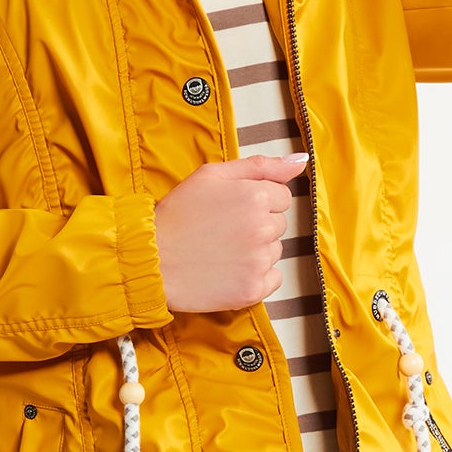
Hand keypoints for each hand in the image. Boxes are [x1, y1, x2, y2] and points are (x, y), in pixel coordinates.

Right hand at [154, 155, 306, 312]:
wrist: (150, 259)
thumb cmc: (178, 215)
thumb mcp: (212, 175)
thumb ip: (260, 166)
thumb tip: (301, 163)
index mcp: (255, 196)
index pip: (281, 196)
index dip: (256, 201)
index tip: (232, 209)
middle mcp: (262, 228)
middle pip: (279, 223)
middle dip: (257, 224)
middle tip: (223, 230)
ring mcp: (259, 261)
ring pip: (276, 250)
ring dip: (256, 250)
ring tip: (222, 251)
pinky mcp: (253, 289)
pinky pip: (274, 279)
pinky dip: (257, 276)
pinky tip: (230, 270)